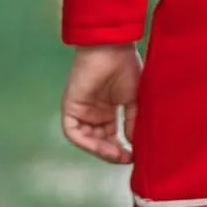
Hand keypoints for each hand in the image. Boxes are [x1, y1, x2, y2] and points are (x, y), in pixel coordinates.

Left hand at [61, 44, 141, 162]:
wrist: (112, 48)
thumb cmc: (126, 66)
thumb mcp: (135, 100)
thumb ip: (133, 122)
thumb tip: (135, 145)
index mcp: (108, 108)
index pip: (111, 136)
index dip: (121, 148)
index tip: (135, 155)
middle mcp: (93, 111)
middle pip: (99, 140)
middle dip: (112, 152)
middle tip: (126, 158)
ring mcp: (81, 109)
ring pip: (87, 139)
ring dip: (101, 150)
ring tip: (117, 155)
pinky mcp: (71, 106)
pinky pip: (73, 132)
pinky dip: (86, 142)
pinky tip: (102, 147)